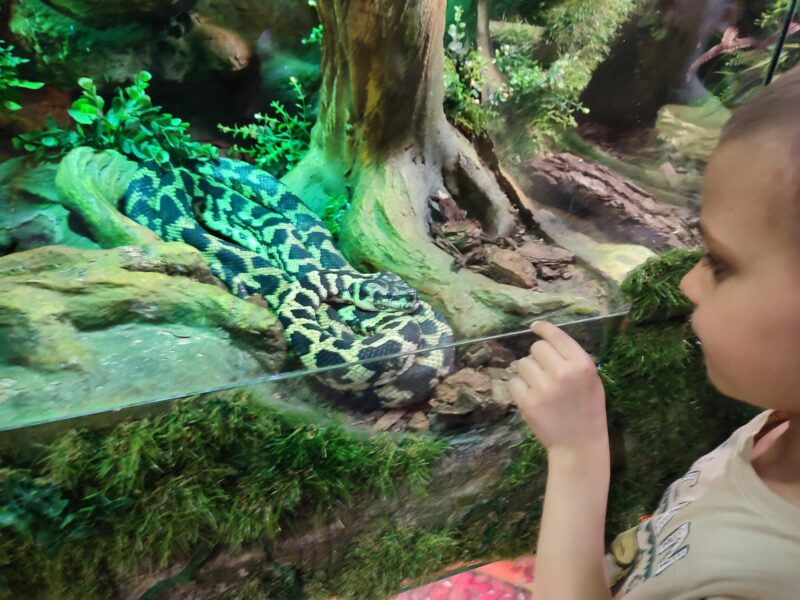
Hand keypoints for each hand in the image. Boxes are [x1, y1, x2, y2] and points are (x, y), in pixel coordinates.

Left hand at [508, 321, 607, 456]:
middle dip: (538, 357)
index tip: (535, 326)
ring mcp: (544, 388)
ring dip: (527, 372)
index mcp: (582, 365)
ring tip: (539, 387)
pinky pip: (513, 382)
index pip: (557, 336)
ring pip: (522, 363)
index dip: (543, 328)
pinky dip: (519, 388)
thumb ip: (572, 358)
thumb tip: (545, 336)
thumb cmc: (587, 409)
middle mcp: (563, 373)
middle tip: (545, 372)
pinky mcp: (528, 402)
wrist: (579, 444)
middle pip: (536, 347)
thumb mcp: (591, 379)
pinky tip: (531, 397)